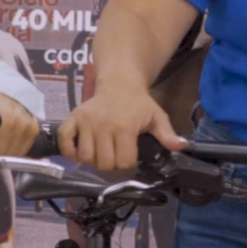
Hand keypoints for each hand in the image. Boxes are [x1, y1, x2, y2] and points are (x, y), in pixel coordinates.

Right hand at [59, 79, 185, 170]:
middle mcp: (103, 125)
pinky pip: (64, 141)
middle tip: (115, 157)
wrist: (120, 82)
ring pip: (85, 158)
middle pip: (103, 164)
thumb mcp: (157, 116)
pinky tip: (80, 151)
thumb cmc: (139, 103)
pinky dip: (69, 151)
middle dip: (111, 165)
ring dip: (93, 161)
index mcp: (125, 127)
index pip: (124, 162)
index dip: (128, 165)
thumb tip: (182, 146)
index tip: (130, 158)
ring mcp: (86, 122)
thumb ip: (167, 134)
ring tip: (101, 153)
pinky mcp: (72, 118)